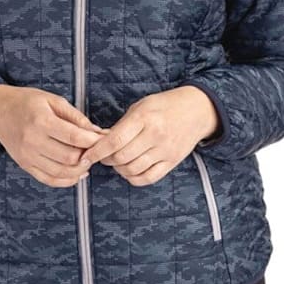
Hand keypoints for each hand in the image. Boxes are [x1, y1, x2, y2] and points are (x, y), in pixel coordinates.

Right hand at [0, 84, 109, 187]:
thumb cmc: (27, 102)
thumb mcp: (52, 100)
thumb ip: (75, 117)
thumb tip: (97, 132)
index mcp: (41, 120)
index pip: (74, 136)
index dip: (93, 140)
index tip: (104, 138)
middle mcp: (32, 141)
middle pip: (70, 157)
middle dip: (89, 155)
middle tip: (97, 149)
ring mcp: (28, 156)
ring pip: (61, 172)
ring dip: (80, 169)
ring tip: (88, 159)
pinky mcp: (25, 165)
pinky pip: (49, 180)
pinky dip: (67, 180)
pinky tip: (77, 172)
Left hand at [75, 86, 220, 186]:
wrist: (198, 110)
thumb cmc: (165, 105)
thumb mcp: (142, 106)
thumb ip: (122, 124)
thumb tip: (100, 142)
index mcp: (144, 118)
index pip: (115, 140)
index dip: (96, 151)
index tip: (86, 157)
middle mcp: (155, 135)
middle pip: (121, 157)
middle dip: (106, 159)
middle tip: (102, 155)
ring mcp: (165, 150)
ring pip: (132, 169)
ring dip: (119, 169)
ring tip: (117, 161)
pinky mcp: (172, 161)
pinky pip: (148, 178)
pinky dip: (133, 178)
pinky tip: (129, 170)